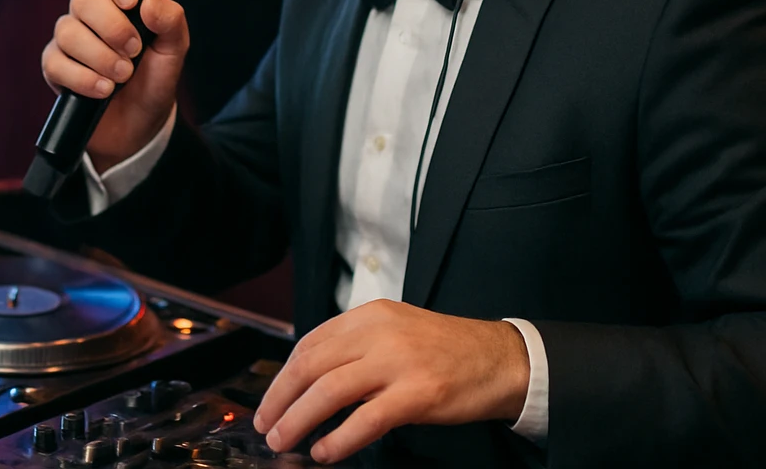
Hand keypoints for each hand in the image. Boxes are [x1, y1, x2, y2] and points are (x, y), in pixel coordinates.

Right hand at [41, 0, 188, 172]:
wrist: (140, 125)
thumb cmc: (155, 79)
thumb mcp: (174, 51)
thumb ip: (172, 21)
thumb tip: (150, 2)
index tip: (131, 1)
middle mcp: (90, 13)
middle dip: (112, 26)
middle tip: (134, 50)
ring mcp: (69, 38)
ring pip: (68, 30)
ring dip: (100, 56)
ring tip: (123, 76)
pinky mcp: (55, 67)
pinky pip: (56, 62)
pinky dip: (84, 78)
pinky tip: (103, 90)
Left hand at [254, 301, 530, 462]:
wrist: (499, 360)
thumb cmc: (444, 351)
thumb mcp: (395, 332)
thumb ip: (355, 348)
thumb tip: (307, 383)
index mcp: (370, 315)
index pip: (310, 344)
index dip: (282, 377)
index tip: (269, 402)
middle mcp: (380, 333)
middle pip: (311, 366)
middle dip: (281, 399)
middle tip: (266, 427)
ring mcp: (399, 362)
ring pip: (330, 391)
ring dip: (299, 420)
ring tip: (284, 442)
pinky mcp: (418, 393)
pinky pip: (366, 419)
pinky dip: (339, 439)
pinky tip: (325, 451)